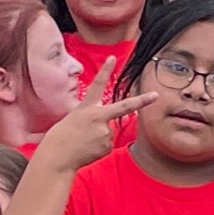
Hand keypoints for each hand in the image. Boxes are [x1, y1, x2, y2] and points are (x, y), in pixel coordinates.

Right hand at [33, 62, 155, 171]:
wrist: (58, 156)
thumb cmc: (61, 137)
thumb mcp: (73, 119)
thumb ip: (92, 119)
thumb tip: (107, 129)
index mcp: (86, 107)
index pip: (97, 85)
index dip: (105, 70)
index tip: (112, 58)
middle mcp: (98, 116)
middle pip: (124, 106)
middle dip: (143, 101)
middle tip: (156, 95)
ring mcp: (105, 131)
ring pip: (108, 132)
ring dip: (98, 137)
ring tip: (83, 142)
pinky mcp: (107, 145)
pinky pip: (107, 144)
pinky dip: (98, 148)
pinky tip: (87, 150)